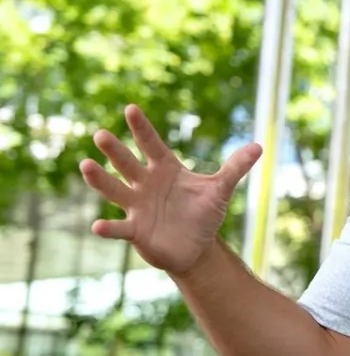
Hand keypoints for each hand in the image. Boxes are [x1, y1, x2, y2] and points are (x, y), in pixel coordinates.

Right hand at [79, 104, 261, 274]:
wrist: (196, 247)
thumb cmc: (204, 213)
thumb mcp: (221, 189)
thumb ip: (235, 168)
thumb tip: (258, 146)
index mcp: (165, 169)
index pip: (152, 144)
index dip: (142, 128)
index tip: (131, 108)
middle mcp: (146, 184)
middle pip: (128, 164)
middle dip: (115, 150)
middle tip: (101, 134)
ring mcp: (137, 207)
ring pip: (115, 190)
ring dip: (100, 180)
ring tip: (85, 165)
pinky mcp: (135, 231)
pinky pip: (119, 228)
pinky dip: (108, 228)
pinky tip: (96, 226)